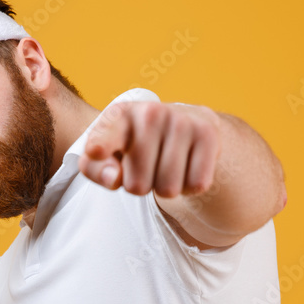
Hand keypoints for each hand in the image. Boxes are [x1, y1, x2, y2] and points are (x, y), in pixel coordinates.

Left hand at [78, 102, 222, 196]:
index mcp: (118, 116)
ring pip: (168, 190)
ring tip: (164, 164)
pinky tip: (185, 165)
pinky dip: (189, 185)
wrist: (181, 122)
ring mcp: (180, 122)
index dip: (101, 144)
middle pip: (137, 186)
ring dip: (165, 187)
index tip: (96, 150)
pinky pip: (196, 185)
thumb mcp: (105, 155)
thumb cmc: (133, 145)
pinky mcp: (207, 134)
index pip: (107, 134)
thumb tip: (114, 178)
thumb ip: (96, 170)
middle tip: (146, 166)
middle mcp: (149, 113)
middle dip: (140, 186)